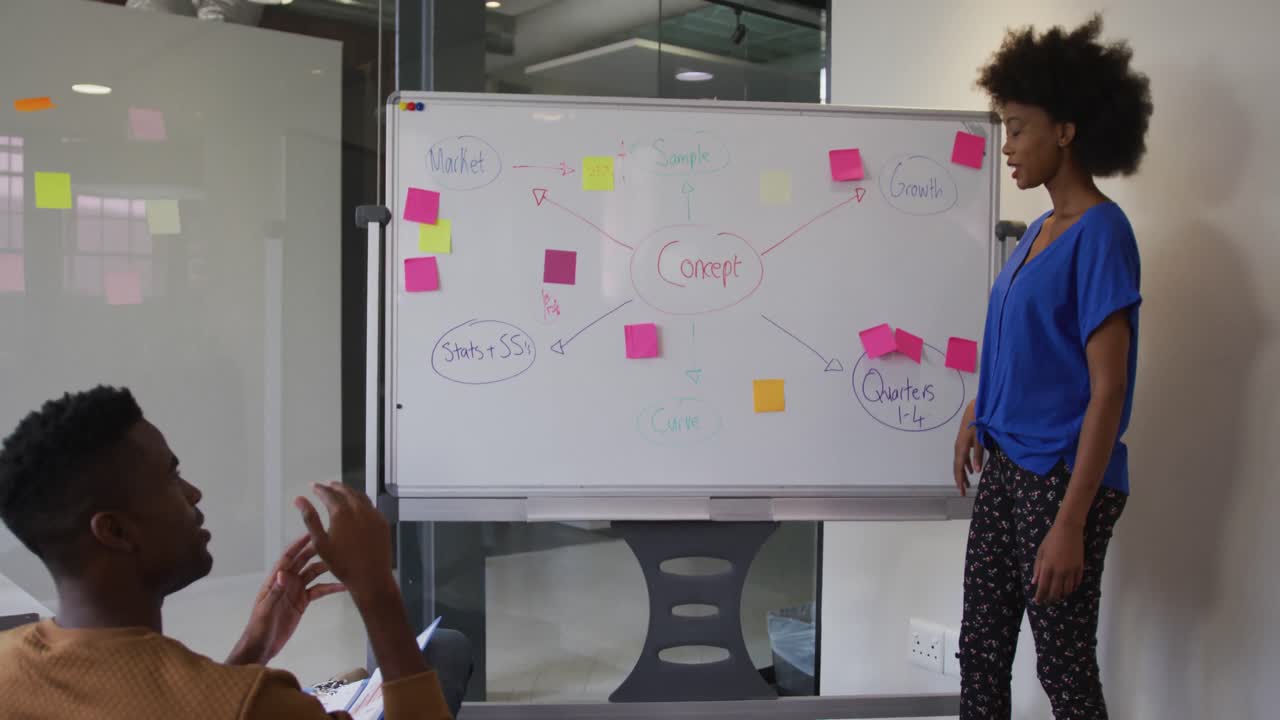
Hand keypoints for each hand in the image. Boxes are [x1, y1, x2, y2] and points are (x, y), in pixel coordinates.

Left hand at [227, 534, 345, 664]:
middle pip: (303, 561)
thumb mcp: (267, 610)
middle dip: (316, 551)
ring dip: (326, 568)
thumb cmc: (259, 628)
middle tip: (333, 542)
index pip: (287, 557)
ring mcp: (295, 591)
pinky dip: (329, 587)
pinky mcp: (302, 602)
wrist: (262, 647)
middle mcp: (286, 582)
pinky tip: (342, 586)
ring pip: (313, 574)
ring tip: (342, 562)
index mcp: (275, 580)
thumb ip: (276, 591)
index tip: (311, 533)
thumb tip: (283, 573)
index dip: (298, 545)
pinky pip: (318, 590)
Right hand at [294, 481, 393, 600]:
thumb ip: (310, 518)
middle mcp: (359, 509)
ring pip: (359, 495)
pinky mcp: (382, 521)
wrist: (370, 577)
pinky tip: (357, 504)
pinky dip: (361, 500)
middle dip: (334, 486)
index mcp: (342, 512)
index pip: (328, 493)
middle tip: (326, 485)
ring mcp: (373, 514)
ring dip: (348, 491)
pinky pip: (371, 505)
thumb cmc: (344, 564)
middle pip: (345, 491)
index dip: (319, 488)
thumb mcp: (320, 542)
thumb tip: (300, 500)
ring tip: (340, 491)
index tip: (313, 486)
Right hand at [953, 420, 983, 496]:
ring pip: (960, 462)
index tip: (961, 491)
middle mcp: (958, 448)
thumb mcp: (979, 440)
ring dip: (963, 473)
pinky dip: (967, 465)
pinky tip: (972, 469)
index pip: (958, 468)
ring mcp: (960, 445)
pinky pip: (963, 457)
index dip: (959, 480)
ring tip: (968, 483)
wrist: (975, 410)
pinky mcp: (964, 442)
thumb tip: (977, 471)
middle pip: (957, 467)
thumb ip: (978, 455)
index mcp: (960, 449)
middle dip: (960, 479)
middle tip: (963, 491)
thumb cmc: (977, 424)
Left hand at [1033, 522, 1084, 604]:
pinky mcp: (1080, 568)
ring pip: (1067, 590)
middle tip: (1048, 601)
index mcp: (1047, 567)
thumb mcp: (1040, 552)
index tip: (1038, 602)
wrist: (1068, 530)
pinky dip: (1072, 588)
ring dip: (1062, 595)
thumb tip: (1035, 582)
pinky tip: (1069, 588)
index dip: (1040, 597)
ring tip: (1058, 596)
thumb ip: (1037, 568)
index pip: (1043, 588)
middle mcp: (1059, 572)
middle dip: (1051, 599)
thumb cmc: (1051, 539)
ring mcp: (1071, 571)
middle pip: (1055, 592)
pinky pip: (1076, 583)